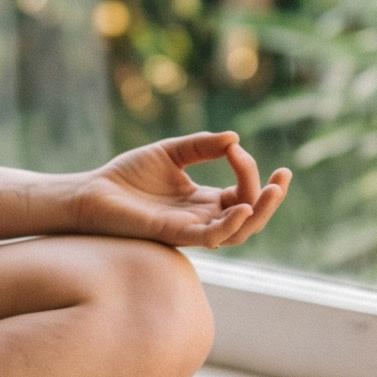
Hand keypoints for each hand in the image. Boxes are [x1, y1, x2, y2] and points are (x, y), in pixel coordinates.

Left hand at [72, 131, 290, 247]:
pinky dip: (229, 225)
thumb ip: (201, 146)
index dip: (249, 172)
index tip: (236, 148)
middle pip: (250, 218)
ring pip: (237, 232)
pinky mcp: (174, 234)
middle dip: (272, 199)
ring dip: (260, 213)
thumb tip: (235, 139)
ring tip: (273, 190)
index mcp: (203, 202)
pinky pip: (210, 237)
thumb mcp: (171, 153)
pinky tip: (243, 208)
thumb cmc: (127, 177)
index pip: (242, 193)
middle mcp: (202, 219)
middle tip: (284, 177)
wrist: (91, 193)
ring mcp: (190, 229)